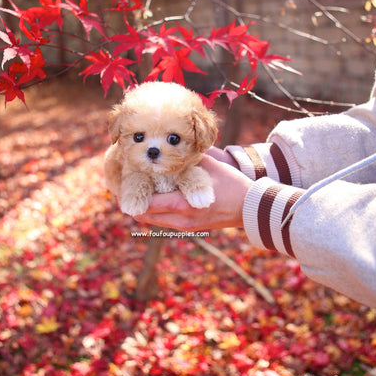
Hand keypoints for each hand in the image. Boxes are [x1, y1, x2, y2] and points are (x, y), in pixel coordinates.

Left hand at [134, 152, 251, 231]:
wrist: (252, 208)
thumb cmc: (232, 185)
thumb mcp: (208, 167)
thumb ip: (187, 160)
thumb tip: (169, 148)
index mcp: (183, 205)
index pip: (147, 204)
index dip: (131, 195)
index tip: (123, 183)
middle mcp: (181, 220)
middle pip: (145, 216)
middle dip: (134, 203)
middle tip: (125, 188)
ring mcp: (185, 227)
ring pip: (153, 221)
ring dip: (145, 208)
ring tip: (138, 191)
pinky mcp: (190, 228)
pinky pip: (165, 221)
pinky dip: (157, 211)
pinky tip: (156, 198)